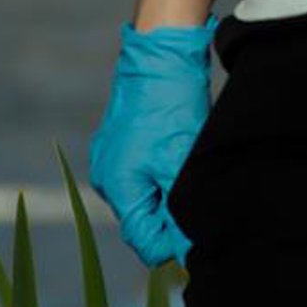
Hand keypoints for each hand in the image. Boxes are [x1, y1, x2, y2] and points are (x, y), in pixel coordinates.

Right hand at [87, 15, 219, 268]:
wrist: (162, 54)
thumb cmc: (172, 108)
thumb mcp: (180, 164)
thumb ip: (179, 212)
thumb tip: (186, 253)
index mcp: (119, 187)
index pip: (144, 240)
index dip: (173, 243)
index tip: (198, 233)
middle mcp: (107, 176)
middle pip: (142, 219)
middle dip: (170, 217)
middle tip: (199, 197)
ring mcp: (110, 157)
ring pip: (143, 195)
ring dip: (166, 193)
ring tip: (188, 170)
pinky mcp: (119, 141)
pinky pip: (140, 172)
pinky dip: (159, 173)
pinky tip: (177, 155)